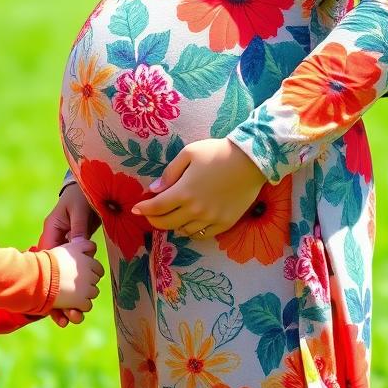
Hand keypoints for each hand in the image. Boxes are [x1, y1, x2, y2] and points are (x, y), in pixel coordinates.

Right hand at [40, 183, 101, 325]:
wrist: (85, 193)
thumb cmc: (80, 198)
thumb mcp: (79, 211)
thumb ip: (80, 228)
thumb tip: (81, 245)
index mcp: (52, 233)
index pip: (47, 257)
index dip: (47, 278)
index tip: (51, 296)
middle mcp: (55, 246)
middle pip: (51, 275)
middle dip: (56, 297)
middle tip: (65, 316)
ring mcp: (63, 253)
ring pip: (60, 280)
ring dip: (65, 300)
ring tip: (70, 319)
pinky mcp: (72, 257)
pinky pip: (70, 275)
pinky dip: (73, 292)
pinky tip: (75, 310)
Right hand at [48, 237, 104, 313]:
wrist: (41, 276)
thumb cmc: (49, 261)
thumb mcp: (67, 247)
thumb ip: (82, 246)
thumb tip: (93, 246)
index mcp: (86, 259)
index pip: (98, 268)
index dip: (91, 271)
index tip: (82, 273)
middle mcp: (90, 272)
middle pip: (95, 280)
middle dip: (87, 283)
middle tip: (74, 284)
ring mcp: (87, 287)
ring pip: (93, 293)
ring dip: (84, 295)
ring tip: (72, 294)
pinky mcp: (81, 300)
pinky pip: (87, 305)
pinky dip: (80, 306)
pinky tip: (71, 303)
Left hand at [131, 138, 265, 237]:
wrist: (251, 160)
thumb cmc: (217, 152)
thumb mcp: (189, 154)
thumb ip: (170, 173)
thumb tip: (154, 190)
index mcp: (184, 191)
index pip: (156, 207)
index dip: (143, 209)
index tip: (136, 209)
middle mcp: (196, 210)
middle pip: (167, 223)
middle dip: (154, 220)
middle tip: (150, 214)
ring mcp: (211, 219)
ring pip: (184, 231)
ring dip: (174, 225)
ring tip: (172, 215)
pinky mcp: (225, 223)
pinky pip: (202, 235)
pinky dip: (192, 231)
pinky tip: (190, 222)